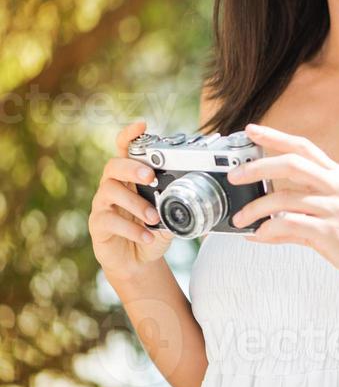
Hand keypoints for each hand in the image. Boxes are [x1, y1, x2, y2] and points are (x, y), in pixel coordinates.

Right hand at [88, 119, 175, 285]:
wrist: (138, 262)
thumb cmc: (151, 231)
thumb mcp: (168, 216)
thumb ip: (175, 205)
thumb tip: (192, 199)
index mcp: (130, 177)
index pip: (125, 150)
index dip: (130, 135)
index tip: (142, 124)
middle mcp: (113, 186)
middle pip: (113, 166)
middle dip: (131, 168)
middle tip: (150, 176)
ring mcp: (103, 205)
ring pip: (110, 192)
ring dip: (136, 203)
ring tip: (154, 218)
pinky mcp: (98, 224)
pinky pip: (110, 220)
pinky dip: (132, 229)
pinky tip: (147, 237)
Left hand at [227, 122, 338, 302]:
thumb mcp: (330, 215)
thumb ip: (296, 214)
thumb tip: (260, 224)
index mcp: (337, 176)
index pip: (303, 147)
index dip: (275, 136)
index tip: (251, 130)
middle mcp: (337, 186)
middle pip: (291, 164)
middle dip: (257, 167)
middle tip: (235, 177)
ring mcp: (335, 208)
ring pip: (285, 198)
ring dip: (256, 208)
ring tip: (240, 219)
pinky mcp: (332, 232)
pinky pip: (290, 225)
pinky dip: (269, 230)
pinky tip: (259, 235)